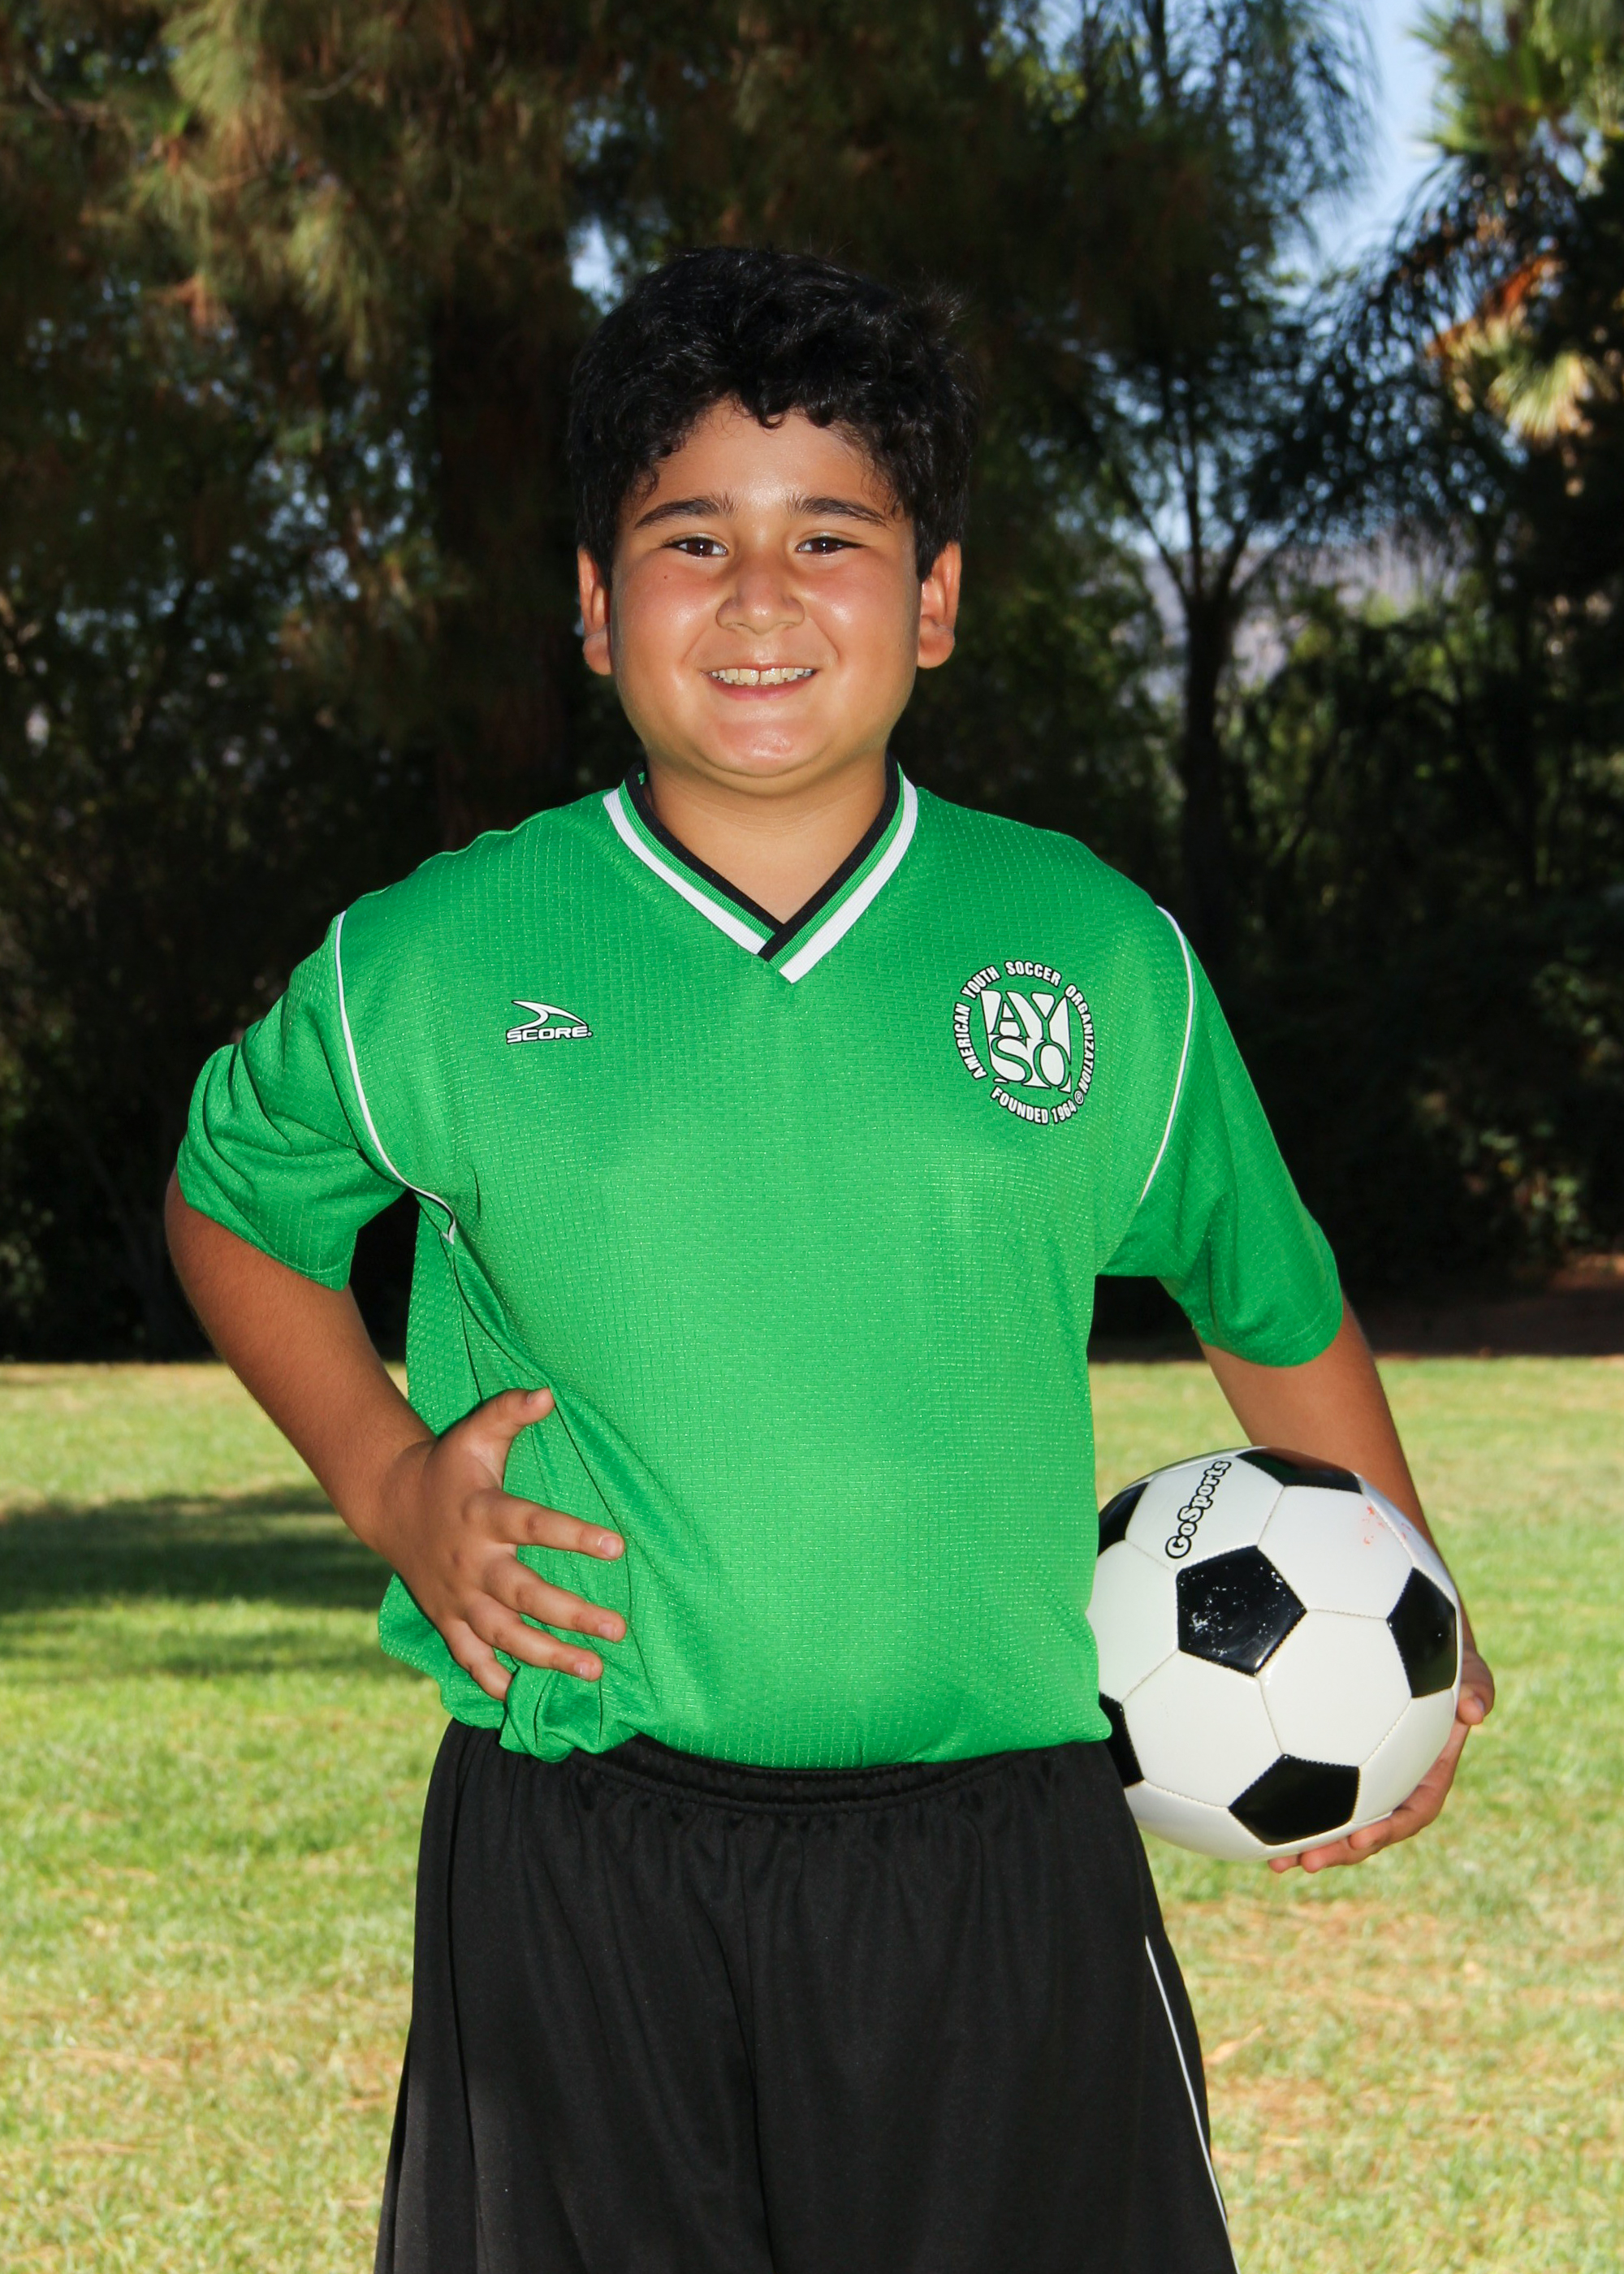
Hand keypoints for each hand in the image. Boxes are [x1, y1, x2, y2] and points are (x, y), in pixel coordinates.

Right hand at [367, 1386, 625, 1703]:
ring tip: (593, 1670)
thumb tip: (548, 1393)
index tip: (618, 1546)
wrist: (390, 1503)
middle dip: (571, 1615)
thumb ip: (509, 1412)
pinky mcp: (447, 1618)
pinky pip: (468, 1657)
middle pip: (524, 1595)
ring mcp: (457, 1596)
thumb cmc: (448, 1467)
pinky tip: (523, 1698)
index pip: (533, 1525)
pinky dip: (492, 1680)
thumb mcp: (474, 1434)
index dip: (574, 1535)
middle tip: (617, 1630)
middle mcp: (472, 1561)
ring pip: (503, 1635)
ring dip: (546, 1657)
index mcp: (483, 1514)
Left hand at [1269, 1642, 1495, 1875]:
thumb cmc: (1433, 1641)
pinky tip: (1254, 1814)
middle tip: (1307, 1862)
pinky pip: (1310, 1785)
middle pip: (1370, 1825)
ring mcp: (1362, 1766)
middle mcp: (1394, 1773)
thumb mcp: (1461, 1657)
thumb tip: (1478, 1711)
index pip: (1415, 1809)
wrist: (1397, 1621)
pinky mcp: (1327, 1751)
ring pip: (1337, 1816)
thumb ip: (1477, 1680)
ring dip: (1310, 1842)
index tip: (1362, 1840)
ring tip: (1274, 1862)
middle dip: (1342, 1851)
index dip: (1390, 1828)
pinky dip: (1288, 1802)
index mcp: (1427, 1764)